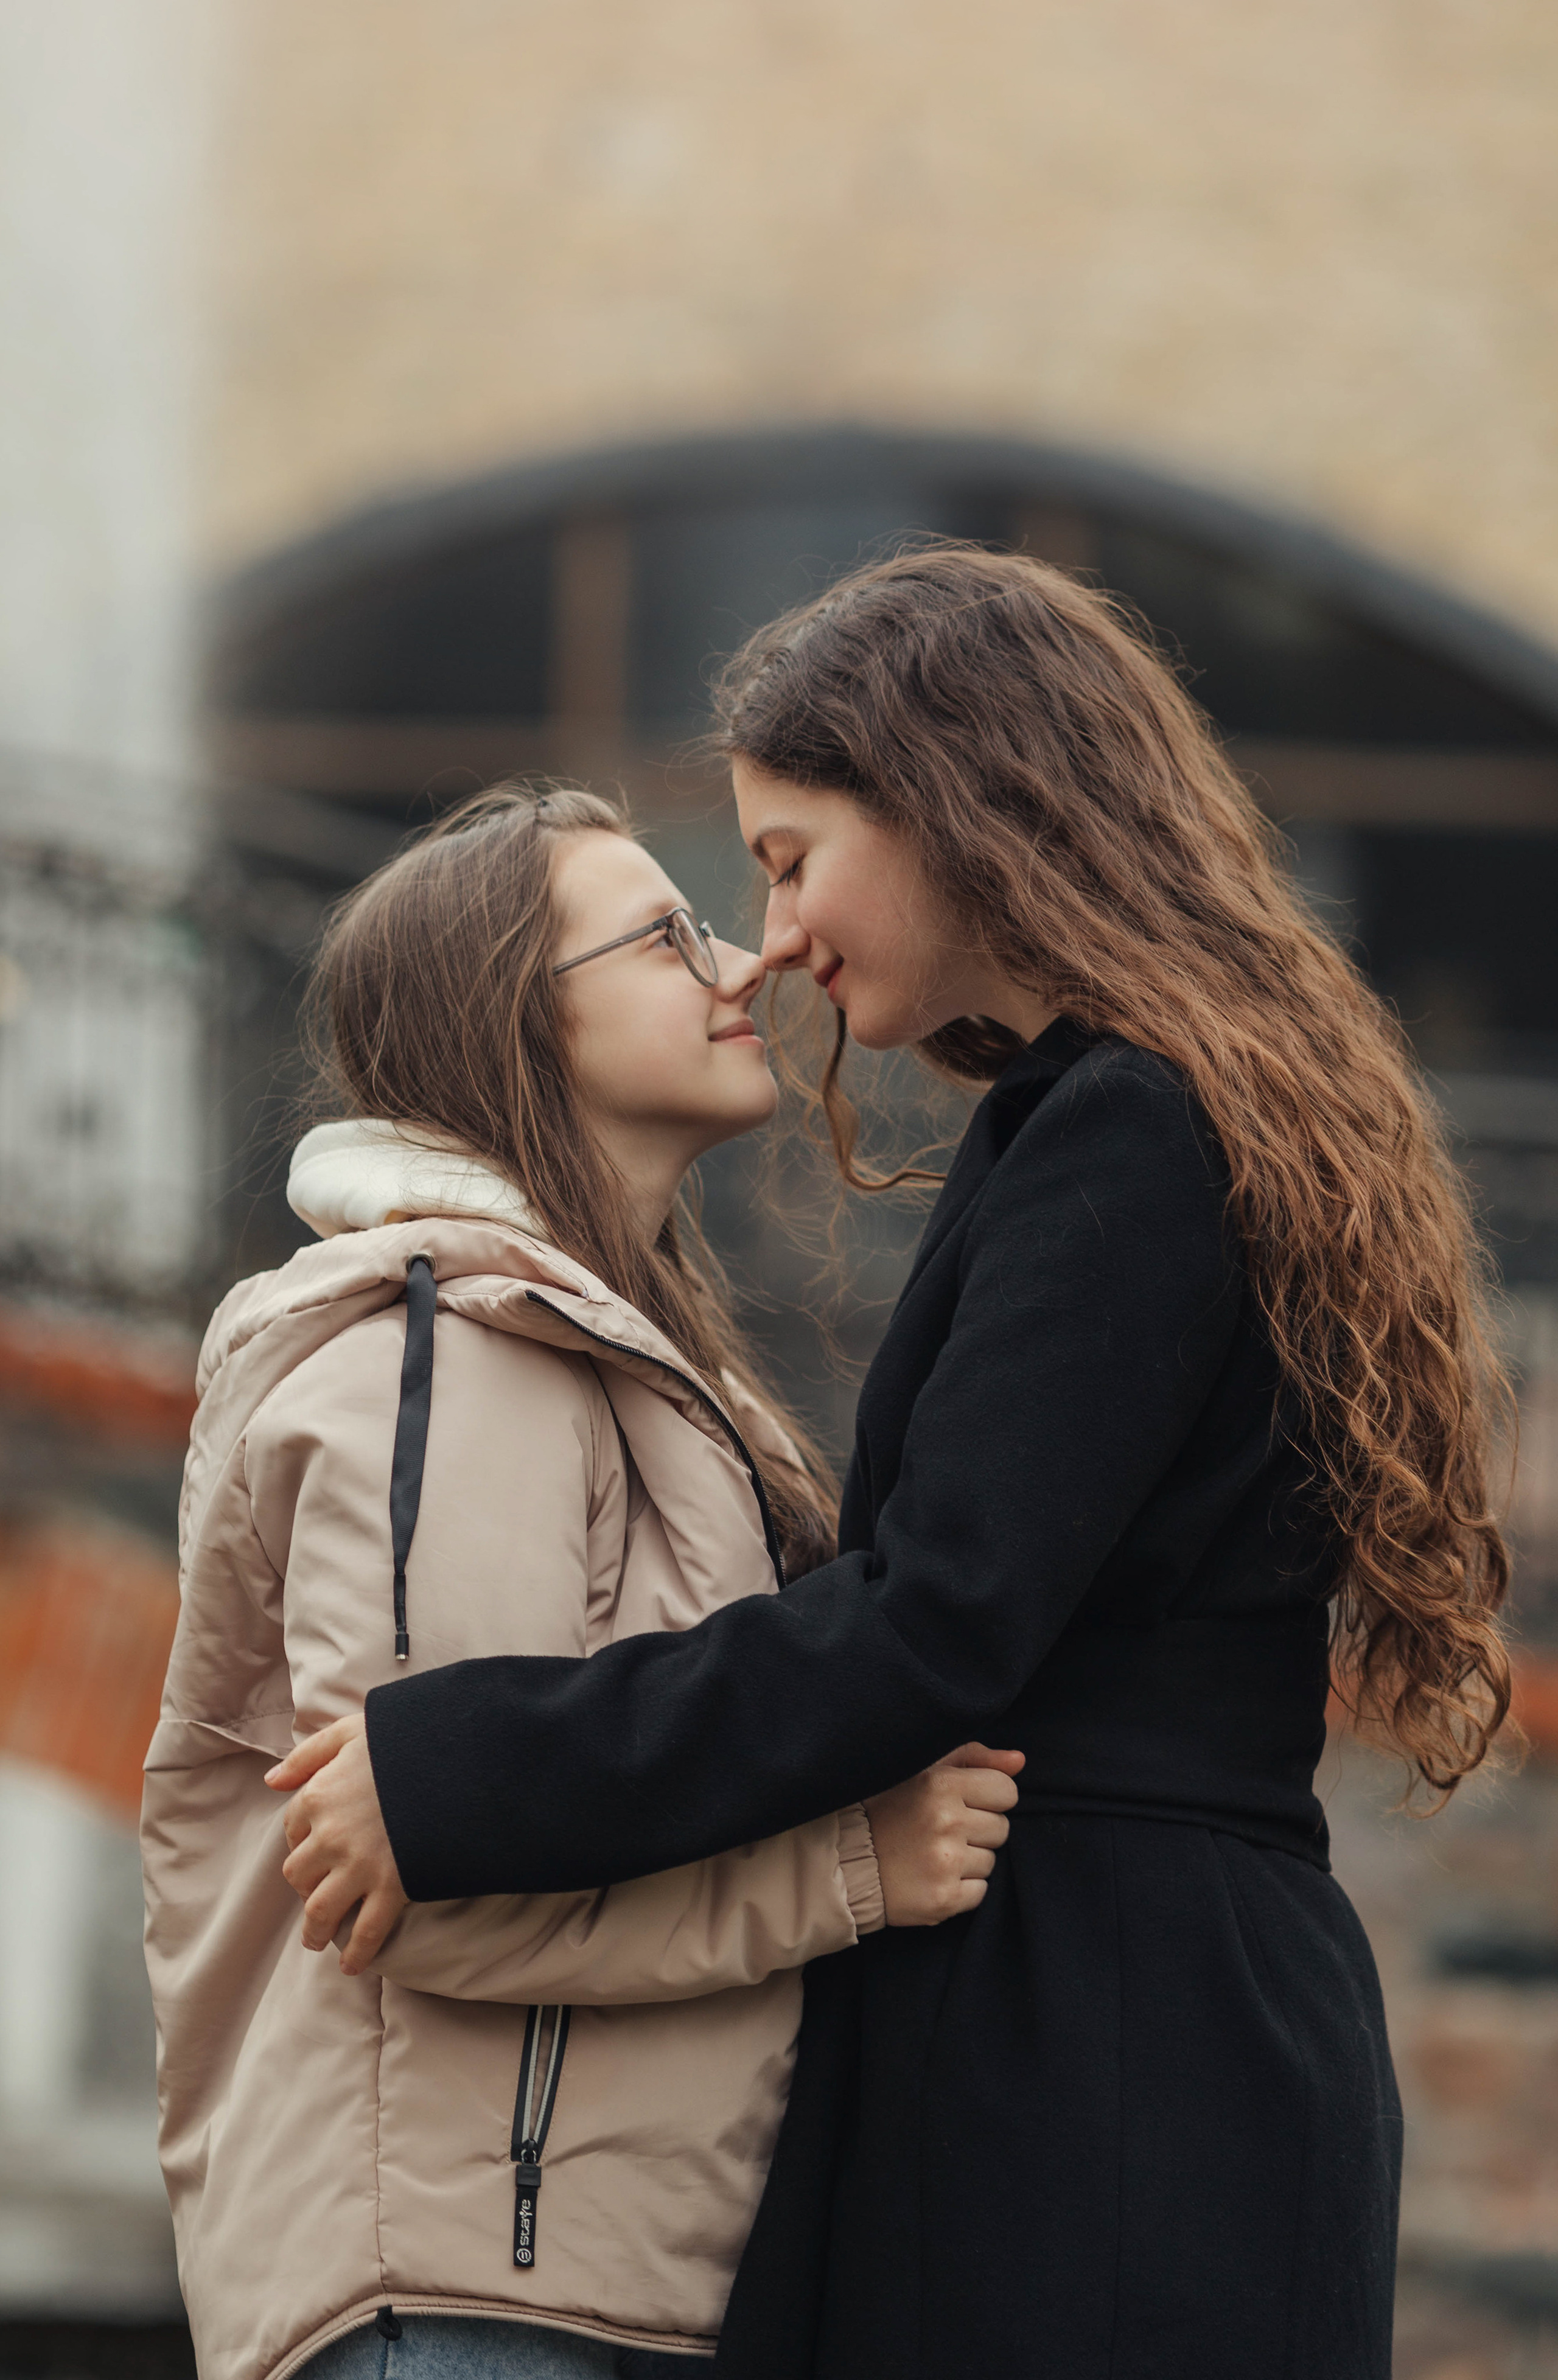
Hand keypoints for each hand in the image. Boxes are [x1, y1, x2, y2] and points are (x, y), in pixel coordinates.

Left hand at [264, 1713, 407, 1975]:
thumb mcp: (350, 1732)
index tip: (314, 1846)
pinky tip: (350, 1965)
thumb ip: (308, 1756)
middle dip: (304, 1886)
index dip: (302, 1840)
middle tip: (314, 1893)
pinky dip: (356, 1953)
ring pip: (319, 1911)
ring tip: (315, 1940)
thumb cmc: (403, 1741)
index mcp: (318, 1797)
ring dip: (314, 1931)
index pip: (294, 1829)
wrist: (455, 1761)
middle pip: (298, 1875)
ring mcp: (360, 1866)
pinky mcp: (392, 1888)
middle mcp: (330, 1837)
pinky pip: (366, 1931)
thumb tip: (272, 1783)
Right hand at [865, 1742, 1024, 1925]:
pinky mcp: (944, 1899)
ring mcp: (946, 1863)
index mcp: (941, 1783)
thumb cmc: (890, 1810)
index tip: (964, 1803)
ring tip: (935, 1853)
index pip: (1006, 1791)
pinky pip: (980, 1891)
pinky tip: (934, 1876)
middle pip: (1002, 1827)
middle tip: (942, 1830)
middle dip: (978, 1829)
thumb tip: (1019, 1761)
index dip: (988, 1797)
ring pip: (992, 1860)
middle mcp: (946, 1821)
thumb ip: (974, 1758)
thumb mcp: (925, 1770)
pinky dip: (962, 1887)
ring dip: (969, 1859)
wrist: (847, 1863)